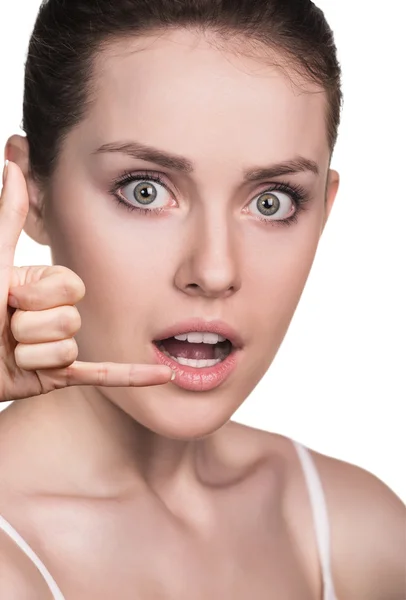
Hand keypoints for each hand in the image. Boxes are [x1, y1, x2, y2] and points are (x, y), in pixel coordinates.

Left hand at [0, 161, 173, 402]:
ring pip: (68, 349)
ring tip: (10, 352)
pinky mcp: (59, 375)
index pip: (70, 288)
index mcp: (44, 287)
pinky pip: (101, 375)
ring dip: (33, 354)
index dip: (38, 295)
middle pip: (71, 320)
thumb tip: (13, 166)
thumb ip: (9, 218)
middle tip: (7, 327)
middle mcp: (53, 315)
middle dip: (33, 327)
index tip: (8, 296)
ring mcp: (58, 347)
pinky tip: (164, 375)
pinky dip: (133, 375)